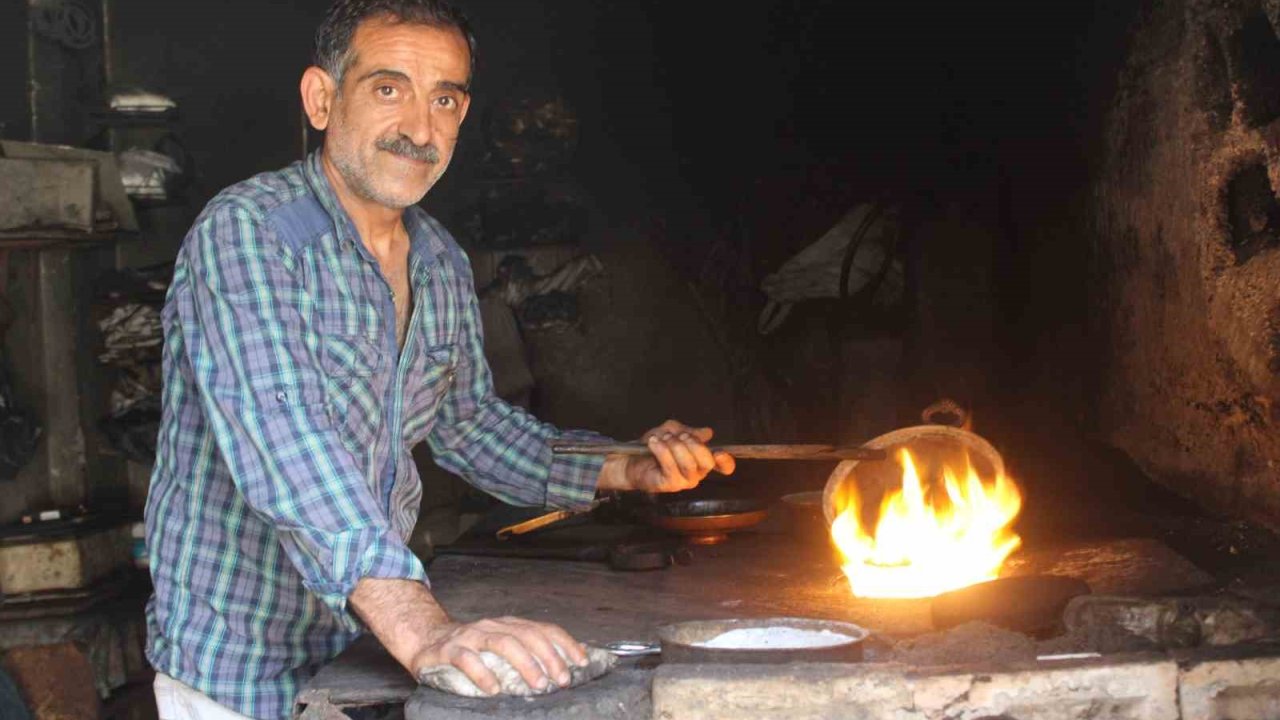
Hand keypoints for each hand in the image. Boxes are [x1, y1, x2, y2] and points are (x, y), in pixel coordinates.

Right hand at [411, 616, 588, 695]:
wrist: (426, 640)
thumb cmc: (470, 649)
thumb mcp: (500, 647)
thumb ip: (525, 654)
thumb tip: (562, 668)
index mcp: (508, 625)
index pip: (542, 629)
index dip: (565, 643)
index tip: (582, 661)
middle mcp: (493, 626)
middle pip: (526, 635)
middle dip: (548, 657)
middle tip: (561, 679)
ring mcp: (470, 636)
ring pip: (502, 643)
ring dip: (524, 663)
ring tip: (537, 684)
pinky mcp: (448, 650)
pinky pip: (467, 659)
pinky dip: (482, 673)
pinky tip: (493, 689)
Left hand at [598, 420, 735, 492]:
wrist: (630, 459)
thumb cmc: (654, 446)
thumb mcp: (672, 431)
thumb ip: (689, 431)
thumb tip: (708, 432)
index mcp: (701, 461)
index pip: (724, 466)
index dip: (726, 461)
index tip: (718, 452)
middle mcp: (696, 474)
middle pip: (707, 461)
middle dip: (692, 443)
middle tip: (676, 436)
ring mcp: (683, 481)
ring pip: (688, 462)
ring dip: (674, 445)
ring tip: (660, 438)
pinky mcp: (669, 485)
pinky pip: (670, 466)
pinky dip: (662, 450)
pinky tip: (653, 443)